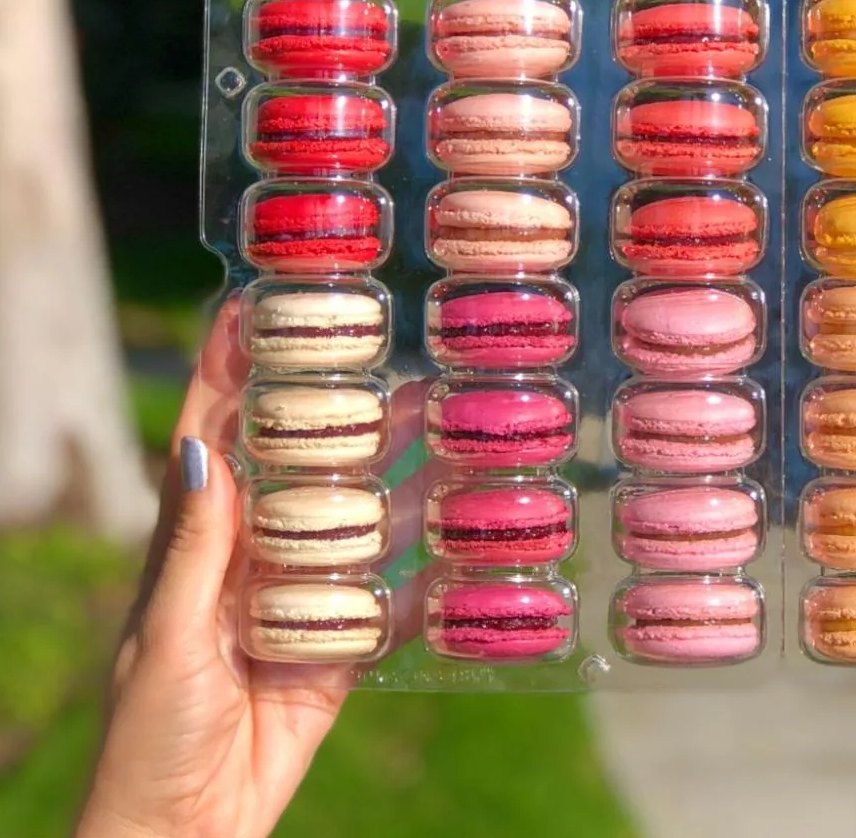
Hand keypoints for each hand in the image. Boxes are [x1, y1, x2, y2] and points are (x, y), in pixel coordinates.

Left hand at [75, 300, 429, 837]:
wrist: (182, 834)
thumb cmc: (146, 736)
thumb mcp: (165, 638)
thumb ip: (193, 550)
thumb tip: (202, 450)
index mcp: (196, 546)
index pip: (213, 438)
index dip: (232, 371)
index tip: (260, 304)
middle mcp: (252, 560)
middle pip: (306, 469)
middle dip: (347, 414)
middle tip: (403, 361)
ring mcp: (302, 603)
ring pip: (362, 526)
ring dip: (405, 481)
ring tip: (455, 429)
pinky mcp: (342, 652)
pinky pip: (396, 603)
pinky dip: (435, 576)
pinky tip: (475, 538)